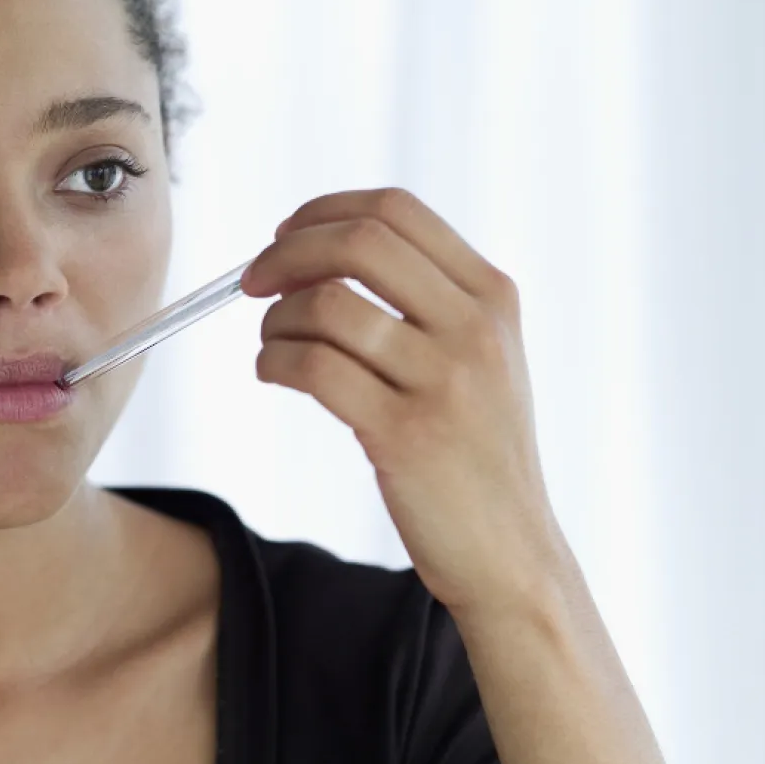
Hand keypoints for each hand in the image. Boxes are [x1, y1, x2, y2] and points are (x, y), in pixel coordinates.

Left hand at [239, 187, 560, 614]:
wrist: (512, 553)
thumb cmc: (476, 452)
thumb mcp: (482, 357)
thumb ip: (429, 298)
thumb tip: (320, 248)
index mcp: (493, 296)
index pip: (397, 211)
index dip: (325, 211)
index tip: (286, 235)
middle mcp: (475, 328)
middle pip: (360, 243)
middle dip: (287, 252)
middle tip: (252, 281)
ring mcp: (444, 381)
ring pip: (328, 306)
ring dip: (276, 318)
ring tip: (270, 343)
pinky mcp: (405, 435)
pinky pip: (314, 367)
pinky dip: (274, 360)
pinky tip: (271, 372)